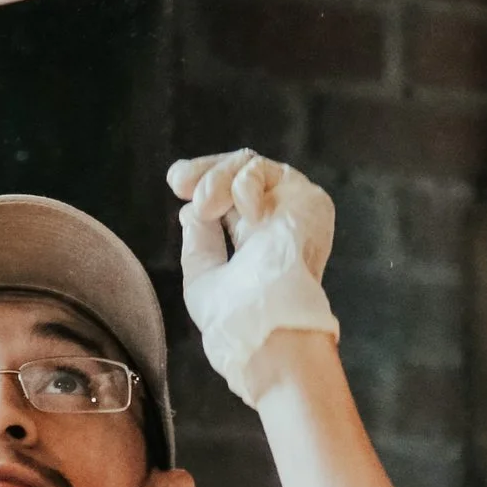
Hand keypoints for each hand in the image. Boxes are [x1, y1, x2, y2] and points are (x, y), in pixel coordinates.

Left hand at [169, 148, 338, 407]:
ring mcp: (290, 209)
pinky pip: (268, 171)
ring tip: (207, 206)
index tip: (178, 185)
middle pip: (236, 173)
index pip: (227, 196)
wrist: (261, 319)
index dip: (201, 181)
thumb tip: (190, 211)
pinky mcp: (308, 200)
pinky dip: (246, 185)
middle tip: (181, 183)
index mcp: (251, 241)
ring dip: (219, 180)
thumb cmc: (232, 314)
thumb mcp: (203, 274)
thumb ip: (200, 242)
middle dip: (205, 171)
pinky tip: (247, 214)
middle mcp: (273, 222)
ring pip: (248, 167)